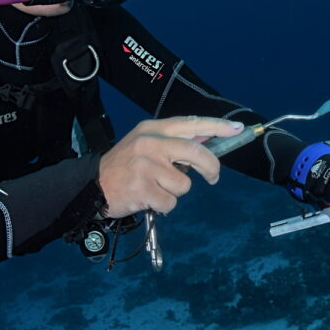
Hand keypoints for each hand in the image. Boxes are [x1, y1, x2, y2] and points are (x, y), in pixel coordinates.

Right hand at [98, 116, 242, 217]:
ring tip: (156, 188)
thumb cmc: (125, 166)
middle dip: (211, 168)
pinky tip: (148, 199)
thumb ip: (173, 142)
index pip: (191, 124)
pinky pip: (171, 202)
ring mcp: (146, 166)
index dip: (217, 127)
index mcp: (153, 129)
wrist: (92, 185)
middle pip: (196, 153)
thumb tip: (206, 142)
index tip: (238, 129)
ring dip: (175, 192)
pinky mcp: (143, 189)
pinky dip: (164, 205)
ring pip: (184, 184)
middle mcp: (150, 143)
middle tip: (212, 177)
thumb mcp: (145, 143)